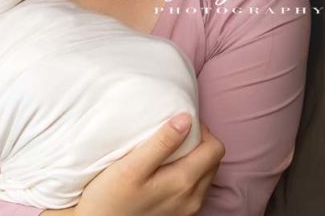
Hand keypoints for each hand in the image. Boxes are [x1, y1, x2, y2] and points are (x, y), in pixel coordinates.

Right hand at [73, 114, 224, 215]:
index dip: (201, 130)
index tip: (178, 122)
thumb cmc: (109, 197)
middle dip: (199, 142)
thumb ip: (161, 143)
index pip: (215, 148)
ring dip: (195, 157)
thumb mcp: (131, 166)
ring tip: (169, 150)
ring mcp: (188, 209)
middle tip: (173, 132)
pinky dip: (189, 173)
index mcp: (184, 182)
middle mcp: (192, 198)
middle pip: (213, 160)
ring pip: (207, 174)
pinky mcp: (181, 214)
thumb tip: (186, 119)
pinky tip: (166, 169)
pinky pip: (197, 188)